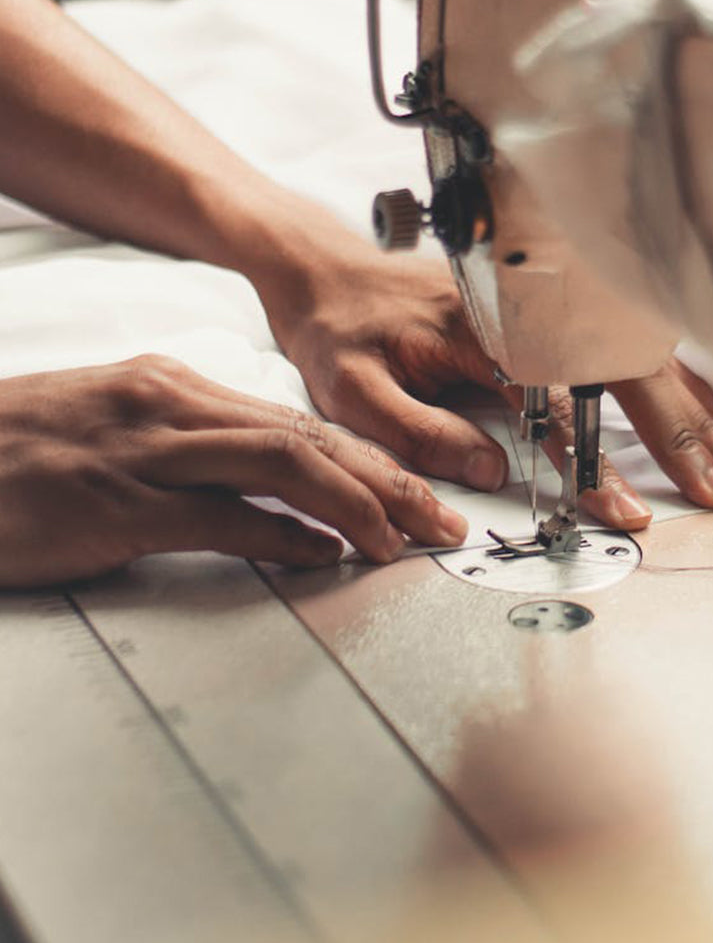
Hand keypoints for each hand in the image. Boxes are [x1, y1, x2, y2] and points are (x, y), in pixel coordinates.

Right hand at [0, 356, 467, 588]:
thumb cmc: (19, 455)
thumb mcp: (115, 429)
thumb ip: (192, 450)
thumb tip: (271, 496)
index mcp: (173, 385)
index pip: (296, 420)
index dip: (368, 457)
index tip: (415, 489)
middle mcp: (169, 406)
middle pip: (307, 436)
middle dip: (387, 478)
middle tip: (441, 519)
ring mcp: (144, 453)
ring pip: (281, 464)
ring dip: (355, 503)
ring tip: (401, 539)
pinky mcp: (117, 506)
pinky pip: (220, 518)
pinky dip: (281, 537)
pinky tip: (321, 557)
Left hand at [259, 241, 712, 531]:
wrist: (323, 266)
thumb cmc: (337, 327)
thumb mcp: (354, 392)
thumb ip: (421, 433)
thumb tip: (490, 474)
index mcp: (480, 332)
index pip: (559, 405)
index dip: (597, 463)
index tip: (627, 506)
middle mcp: (524, 310)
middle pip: (623, 369)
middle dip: (679, 429)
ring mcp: (542, 301)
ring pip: (636, 349)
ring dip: (692, 400)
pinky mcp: (547, 303)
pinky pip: (624, 336)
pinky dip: (672, 370)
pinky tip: (706, 398)